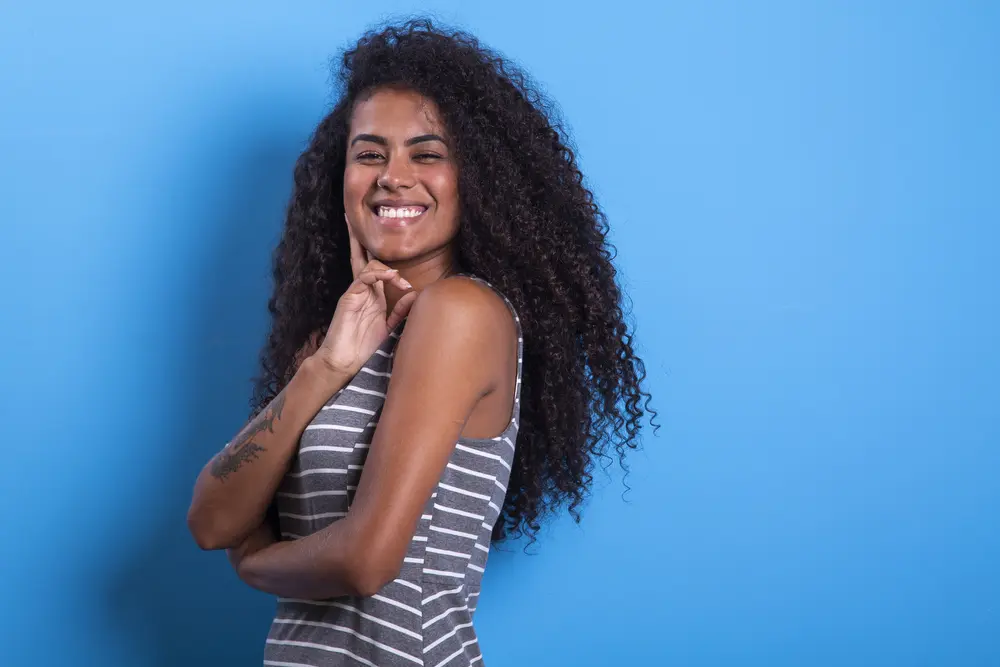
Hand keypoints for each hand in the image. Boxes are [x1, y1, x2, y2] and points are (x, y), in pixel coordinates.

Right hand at [312, 215, 417, 377]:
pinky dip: (379, 274)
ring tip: (400, 280)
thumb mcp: (388, 326)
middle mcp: (362, 289)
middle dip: (359, 237)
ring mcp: (355, 292)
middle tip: (354, 216)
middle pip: (361, 256)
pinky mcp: (349, 297)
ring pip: (368, 264)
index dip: (379, 254)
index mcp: (372, 294)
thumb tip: (414, 293)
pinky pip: (364, 277)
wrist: (343, 362)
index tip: (394, 258)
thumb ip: (400, 310)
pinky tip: (392, 278)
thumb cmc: (363, 346)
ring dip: (386, 267)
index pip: (374, 267)